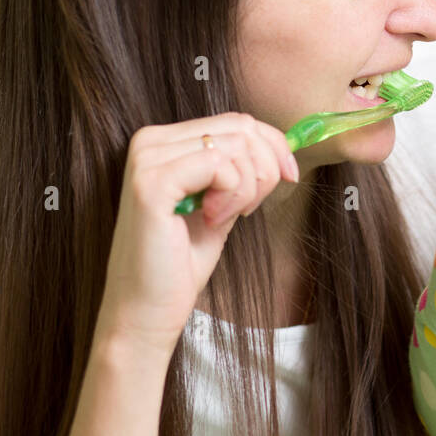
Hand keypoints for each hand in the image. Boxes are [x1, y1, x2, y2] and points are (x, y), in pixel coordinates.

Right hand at [95, 112, 298, 356]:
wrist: (145, 313)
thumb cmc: (179, 264)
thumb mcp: (221, 204)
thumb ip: (240, 171)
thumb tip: (281, 145)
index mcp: (162, 142)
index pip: (236, 121)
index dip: (274, 145)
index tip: (289, 176)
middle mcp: (149, 141)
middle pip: (241, 128)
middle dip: (265, 169)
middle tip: (249, 209)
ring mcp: (147, 160)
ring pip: (237, 145)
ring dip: (248, 188)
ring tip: (223, 218)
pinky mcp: (151, 183)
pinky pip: (222, 167)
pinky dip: (234, 196)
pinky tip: (212, 220)